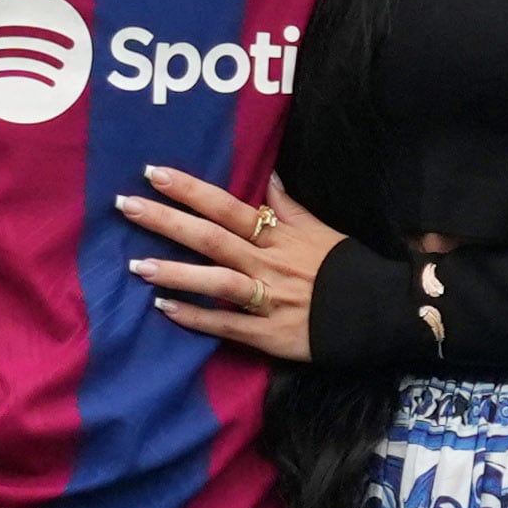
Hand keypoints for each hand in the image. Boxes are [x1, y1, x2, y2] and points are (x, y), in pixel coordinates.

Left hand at [123, 167, 339, 361]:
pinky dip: (196, 318)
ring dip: (174, 272)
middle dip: (167, 220)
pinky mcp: (269, 334)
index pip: (227, 207)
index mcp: (279, 235)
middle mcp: (268, 262)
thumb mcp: (320, 230)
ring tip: (135, 264)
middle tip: (125, 206)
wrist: (382, 312)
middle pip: (211, 237)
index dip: (191, 191)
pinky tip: (164, 309)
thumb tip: (270, 176)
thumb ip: (289, 207)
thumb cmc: (346, 269)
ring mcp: (268, 299)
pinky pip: (227, 325)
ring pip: (216, 281)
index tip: (154, 173)